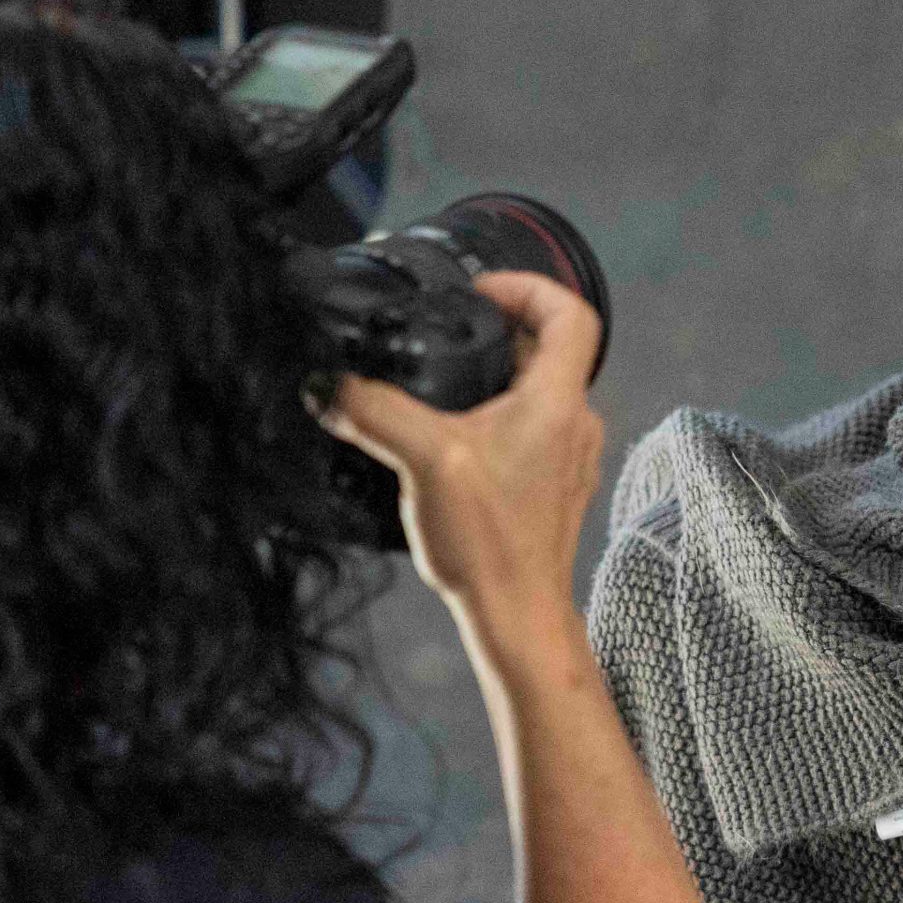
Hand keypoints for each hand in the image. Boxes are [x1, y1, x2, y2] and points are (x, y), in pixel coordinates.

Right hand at [322, 272, 607, 648]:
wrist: (517, 615)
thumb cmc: (491, 544)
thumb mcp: (422, 460)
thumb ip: (371, 411)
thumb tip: (327, 386)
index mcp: (557, 400)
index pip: (571, 311)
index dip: (527, 286)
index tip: (480, 292)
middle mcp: (575, 424)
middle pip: (549, 349)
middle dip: (498, 332)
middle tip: (451, 333)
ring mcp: (568, 459)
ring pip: (538, 393)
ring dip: (495, 379)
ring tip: (443, 386)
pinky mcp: (551, 489)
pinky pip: (530, 433)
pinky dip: (495, 421)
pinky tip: (451, 442)